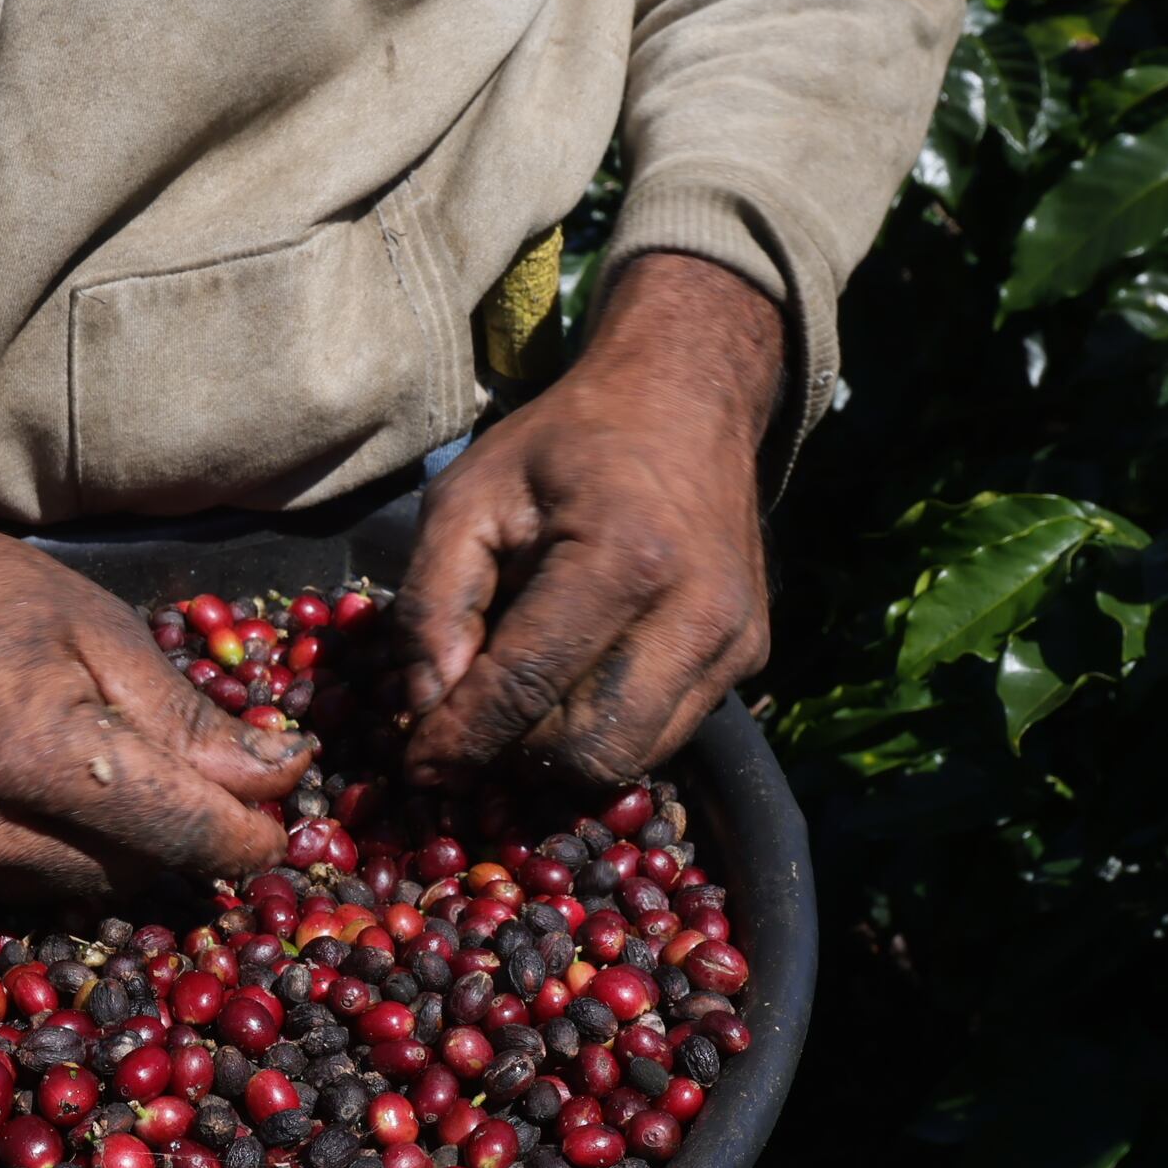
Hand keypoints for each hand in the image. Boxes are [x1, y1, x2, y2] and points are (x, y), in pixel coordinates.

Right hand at [0, 488, 310, 898]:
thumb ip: (190, 721)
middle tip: (172, 776)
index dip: (242, 838)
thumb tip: (284, 779)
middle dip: (165, 833)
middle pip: (126, 874)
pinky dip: (23, 850)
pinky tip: (6, 784)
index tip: (273, 827)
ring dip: (96, 846)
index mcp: (32, 753)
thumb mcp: (100, 629)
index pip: (179, 836)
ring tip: (74, 765)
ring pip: (64, 891)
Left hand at [397, 252, 779, 785]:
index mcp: (624, 559)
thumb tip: (424, 707)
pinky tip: (575, 684)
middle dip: (514, 757)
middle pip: (588, 750)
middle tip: (468, 732)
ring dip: (560, 754)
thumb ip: (433, 602)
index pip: (527, 688)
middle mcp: (697, 612)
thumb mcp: (470, 495)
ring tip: (519, 707)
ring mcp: (737, 642)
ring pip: (631, 759)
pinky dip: (607, 730)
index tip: (416, 767)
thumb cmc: (566, 444)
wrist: (688, 401)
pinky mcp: (752, 657)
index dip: (460, 740)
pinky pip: (665, 732)